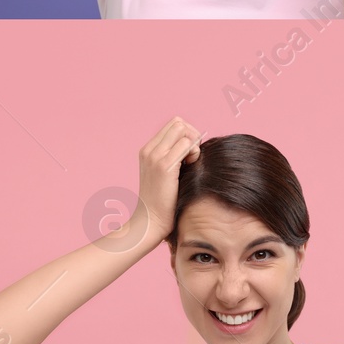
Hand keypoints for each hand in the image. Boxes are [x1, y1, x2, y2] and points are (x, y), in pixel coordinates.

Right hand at [137, 117, 201, 239]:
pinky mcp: (164, 166)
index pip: (173, 125)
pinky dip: (194, 152)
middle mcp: (149, 150)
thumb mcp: (166, 173)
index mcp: (148, 150)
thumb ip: (175, 156)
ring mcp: (155, 156)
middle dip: (192, 135)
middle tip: (193, 155)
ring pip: (183, 129)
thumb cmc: (164, 200)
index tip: (189, 153)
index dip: (187, 134)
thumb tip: (195, 144)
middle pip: (178, 122)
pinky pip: (186, 144)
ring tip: (191, 161)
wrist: (150, 221)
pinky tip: (192, 165)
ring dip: (194, 143)